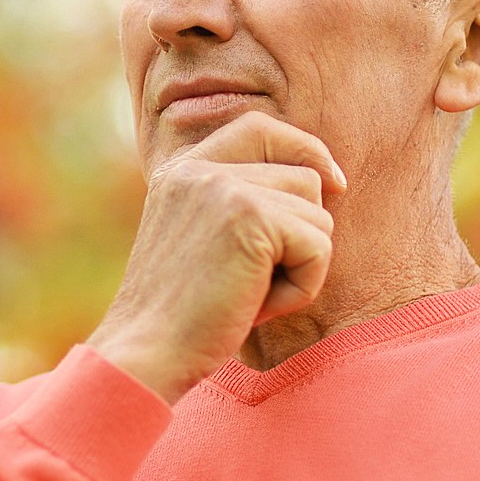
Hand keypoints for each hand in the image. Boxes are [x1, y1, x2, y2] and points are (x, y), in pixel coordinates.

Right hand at [87, 110, 342, 403]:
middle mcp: (200, 168)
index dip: (303, 148)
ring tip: (251, 296)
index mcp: (182, 170)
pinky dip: (302, 287)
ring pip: (318, 214)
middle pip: (304, 177)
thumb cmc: (179, 316)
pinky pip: (318, 246)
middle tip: (257, 282)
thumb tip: (319, 179)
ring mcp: (224, 188)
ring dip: (302, 266)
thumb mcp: (198, 242)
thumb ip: (234, 205)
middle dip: (302, 235)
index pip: (259, 128)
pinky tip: (257, 307)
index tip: (333, 182)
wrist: (146, 352)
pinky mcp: (250, 217)